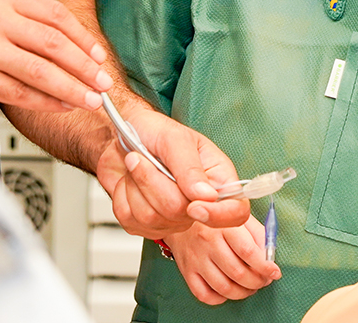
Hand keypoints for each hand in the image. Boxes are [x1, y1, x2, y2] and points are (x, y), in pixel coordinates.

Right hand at [0, 0, 112, 110]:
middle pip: (53, 43)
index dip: (81, 36)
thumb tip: (69, 40)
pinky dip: (46, 101)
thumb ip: (24, 18)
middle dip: (84, 65)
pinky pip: (21, 93)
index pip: (54, 15)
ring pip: (41, 71)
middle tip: (102, 80)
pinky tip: (62, 105)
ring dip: (71, 87)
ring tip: (90, 98)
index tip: (97, 53)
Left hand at [95, 107, 248, 236]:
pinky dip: (122, 195)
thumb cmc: (154, 131)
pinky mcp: (144, 225)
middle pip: (180, 214)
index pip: (236, 211)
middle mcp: (197, 203)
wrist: (122, 135)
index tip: (194, 205)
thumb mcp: (174, 138)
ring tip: (135, 163)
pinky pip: (131, 220)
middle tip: (143, 157)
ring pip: (152, 219)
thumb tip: (207, 197)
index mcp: (217, 179)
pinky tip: (129, 180)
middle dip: (154, 182)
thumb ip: (190, 167)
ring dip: (136, 184)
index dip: (218, 216)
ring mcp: (171, 219)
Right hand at [165, 215, 281, 304]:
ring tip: (250, 287)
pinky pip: (205, 295)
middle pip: (238, 273)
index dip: (265, 266)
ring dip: (243, 293)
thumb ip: (256, 232)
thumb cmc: (215, 212)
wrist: (181, 211)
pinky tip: (228, 289)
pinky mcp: (187, 270)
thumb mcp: (237, 212)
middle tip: (264, 280)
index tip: (274, 272)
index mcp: (222, 224)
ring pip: (224, 288)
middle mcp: (207, 241)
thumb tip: (270, 255)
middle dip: (257, 282)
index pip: (248, 251)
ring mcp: (196, 258)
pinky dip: (221, 298)